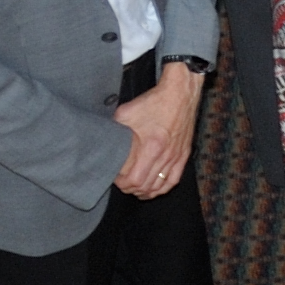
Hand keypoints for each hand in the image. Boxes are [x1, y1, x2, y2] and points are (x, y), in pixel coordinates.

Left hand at [112, 69, 200, 195]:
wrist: (180, 94)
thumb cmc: (154, 102)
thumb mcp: (126, 112)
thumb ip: (114, 129)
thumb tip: (102, 139)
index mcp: (151, 147)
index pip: (135, 180)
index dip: (122, 184)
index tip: (115, 178)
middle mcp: (165, 156)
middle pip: (146, 186)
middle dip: (130, 189)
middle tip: (122, 183)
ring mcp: (176, 157)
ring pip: (159, 187)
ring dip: (145, 191)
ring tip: (135, 188)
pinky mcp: (183, 155)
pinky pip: (174, 180)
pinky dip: (162, 188)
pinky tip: (154, 188)